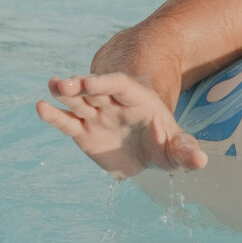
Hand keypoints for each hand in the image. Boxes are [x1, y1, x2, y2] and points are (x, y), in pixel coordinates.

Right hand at [38, 72, 207, 175]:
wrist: (145, 154)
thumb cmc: (163, 144)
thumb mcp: (176, 149)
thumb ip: (186, 151)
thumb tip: (201, 160)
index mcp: (136, 100)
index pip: (119, 86)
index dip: (104, 83)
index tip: (91, 82)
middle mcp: (112, 104)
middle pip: (94, 90)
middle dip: (80, 85)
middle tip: (64, 83)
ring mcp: (95, 116)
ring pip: (77, 101)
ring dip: (63, 93)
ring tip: (51, 86)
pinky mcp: (82, 132)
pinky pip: (67, 122)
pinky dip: (54, 116)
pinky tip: (41, 107)